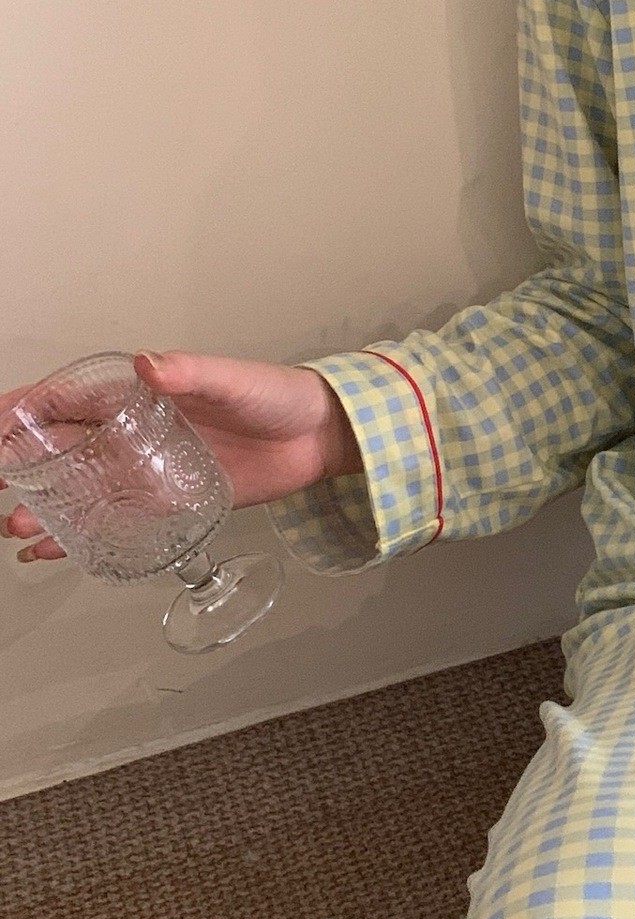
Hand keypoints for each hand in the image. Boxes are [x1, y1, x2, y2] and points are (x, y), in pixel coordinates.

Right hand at [2, 351, 360, 562]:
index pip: (64, 400)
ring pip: (79, 489)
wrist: (319, 438)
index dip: (21, 413)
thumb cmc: (276, 397)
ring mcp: (148, 469)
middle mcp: (134, 432)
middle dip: (19, 467)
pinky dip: (80, 538)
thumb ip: (192, 373)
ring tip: (18, 527)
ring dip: (45, 509)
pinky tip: (50, 554)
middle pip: (59, 449)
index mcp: (139, 394)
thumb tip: (152, 364)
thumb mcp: (233, 380)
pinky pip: (114, 521)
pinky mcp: (168, 501)